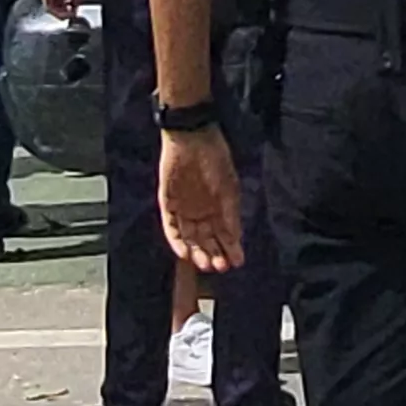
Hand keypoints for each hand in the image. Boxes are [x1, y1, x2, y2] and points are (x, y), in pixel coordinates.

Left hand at [160, 125, 245, 273]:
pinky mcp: (168, 204)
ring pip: (190, 237)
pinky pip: (171, 228)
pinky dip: (177, 241)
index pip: (225, 234)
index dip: (231, 248)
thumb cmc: (215, 159)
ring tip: (205, 264)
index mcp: (219, 206)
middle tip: (220, 267)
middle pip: (207, 240)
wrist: (191, 138)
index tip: (237, 262)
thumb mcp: (228, 188)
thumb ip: (230, 214)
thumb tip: (236, 238)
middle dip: (214, 254)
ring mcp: (184, 208)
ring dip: (197, 252)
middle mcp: (202, 210)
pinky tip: (185, 253)